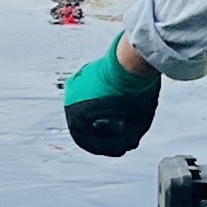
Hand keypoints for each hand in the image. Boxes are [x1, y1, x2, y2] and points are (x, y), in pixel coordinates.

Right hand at [62, 39, 160, 157]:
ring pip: (85, 110)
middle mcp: (71, 101)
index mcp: (78, 117)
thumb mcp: (136, 125)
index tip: (120, 148)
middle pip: (85, 126)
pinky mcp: (83, 73)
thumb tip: (124, 145)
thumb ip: (126, 141)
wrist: (135, 58)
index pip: (88, 142)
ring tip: (119, 120)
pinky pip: (88, 94)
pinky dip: (99, 102)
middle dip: (103, 133)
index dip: (106, 148)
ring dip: (99, 117)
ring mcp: (75, 85)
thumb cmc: (134, 90)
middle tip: (120, 137)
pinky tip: (115, 104)